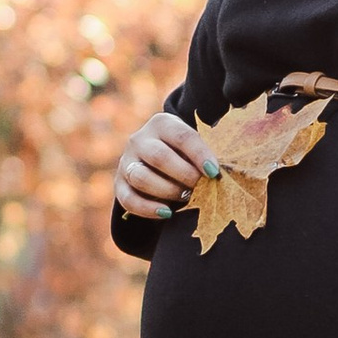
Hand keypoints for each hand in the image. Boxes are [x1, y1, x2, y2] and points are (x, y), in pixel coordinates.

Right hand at [114, 100, 216, 221]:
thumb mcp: (193, 146)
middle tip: (200, 187)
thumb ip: (204, 155)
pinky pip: (128, 199)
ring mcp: (126, 161)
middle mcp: (139, 139)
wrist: (155, 161)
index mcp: (162, 124)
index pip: (182, 137)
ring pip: (141, 177)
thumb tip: (218, 174)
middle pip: (159, 157)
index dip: (199, 155)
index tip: (214, 172)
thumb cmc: (184, 153)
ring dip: (167, 191)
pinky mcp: (119, 184)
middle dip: (184, 175)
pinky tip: (167, 212)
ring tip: (186, 197)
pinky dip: (148, 208)